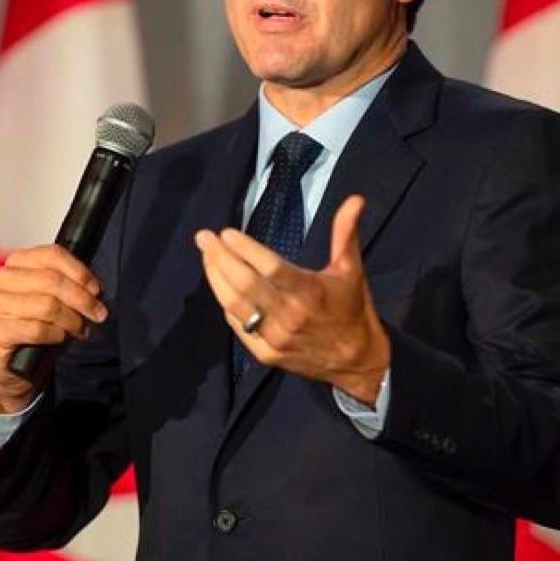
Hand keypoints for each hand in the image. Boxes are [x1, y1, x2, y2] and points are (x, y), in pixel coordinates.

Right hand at [0, 244, 107, 412]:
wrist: (13, 365)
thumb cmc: (35, 327)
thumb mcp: (54, 299)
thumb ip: (71, 286)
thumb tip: (95, 288)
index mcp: (16, 262)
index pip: (52, 254)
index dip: (80, 272)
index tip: (97, 290)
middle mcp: (0, 278)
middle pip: (52, 280)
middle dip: (82, 299)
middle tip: (98, 314)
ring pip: (47, 305)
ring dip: (72, 320)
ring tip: (81, 329)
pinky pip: (36, 329)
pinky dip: (56, 335)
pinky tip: (60, 338)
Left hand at [194, 195, 389, 403]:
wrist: (356, 361)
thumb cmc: (352, 309)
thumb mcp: (351, 269)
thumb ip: (345, 232)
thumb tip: (356, 199)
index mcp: (310, 291)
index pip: (270, 267)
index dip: (245, 249)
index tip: (226, 232)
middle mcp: (290, 315)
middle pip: (245, 284)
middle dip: (219, 257)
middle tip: (203, 237)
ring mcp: (275, 337)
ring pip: (235, 305)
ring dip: (216, 278)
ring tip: (206, 256)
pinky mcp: (266, 354)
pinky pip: (239, 326)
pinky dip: (227, 304)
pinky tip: (220, 286)